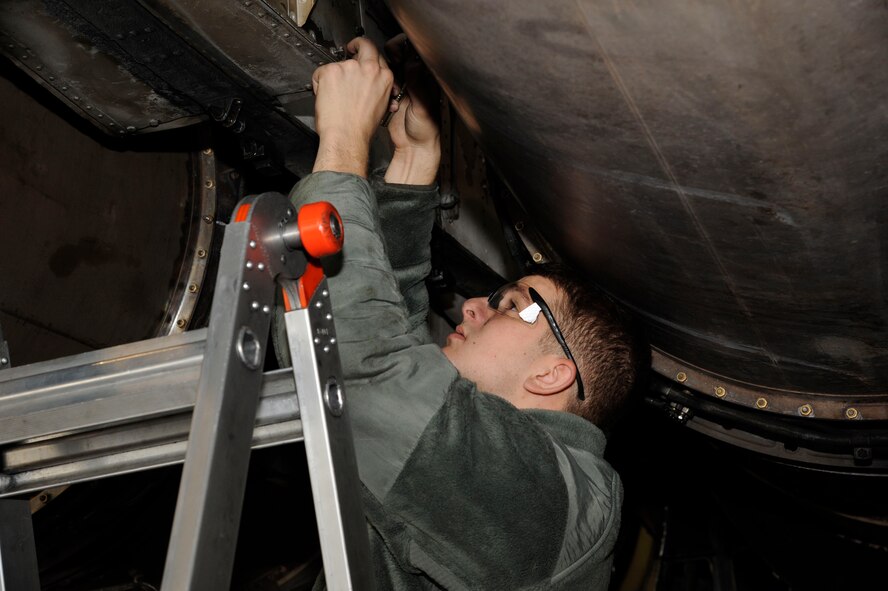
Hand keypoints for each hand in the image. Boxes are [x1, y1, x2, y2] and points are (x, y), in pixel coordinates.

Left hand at [312, 37, 393, 176]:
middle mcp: (368, 69)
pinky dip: (319, 83)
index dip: (368, 55)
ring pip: (339, 63)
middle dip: (357, 46)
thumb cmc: (362, 128)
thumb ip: (380, 91)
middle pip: (364, 45)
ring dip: (335, 75)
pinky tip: (325, 97)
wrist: (346, 136)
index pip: (377, 56)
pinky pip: (321, 73)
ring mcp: (348, 68)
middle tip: (350, 49)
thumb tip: (378, 90)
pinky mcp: (331, 71)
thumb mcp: (381, 107)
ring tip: (335, 95)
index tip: (362, 55)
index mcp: (383, 77)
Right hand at [383, 35, 440, 184]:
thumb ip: (417, 86)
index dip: (406, 47)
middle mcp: (415, 78)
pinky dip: (379, 82)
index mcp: (426, 78)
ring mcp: (402, 85)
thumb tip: (413, 64)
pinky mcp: (390, 94)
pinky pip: (382, 81)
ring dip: (385, 68)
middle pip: (401, 53)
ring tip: (388, 81)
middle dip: (392, 53)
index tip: (399, 52)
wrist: (414, 148)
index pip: (416, 52)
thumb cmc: (426, 130)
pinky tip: (384, 92)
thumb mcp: (422, 107)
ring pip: (390, 65)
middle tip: (390, 60)